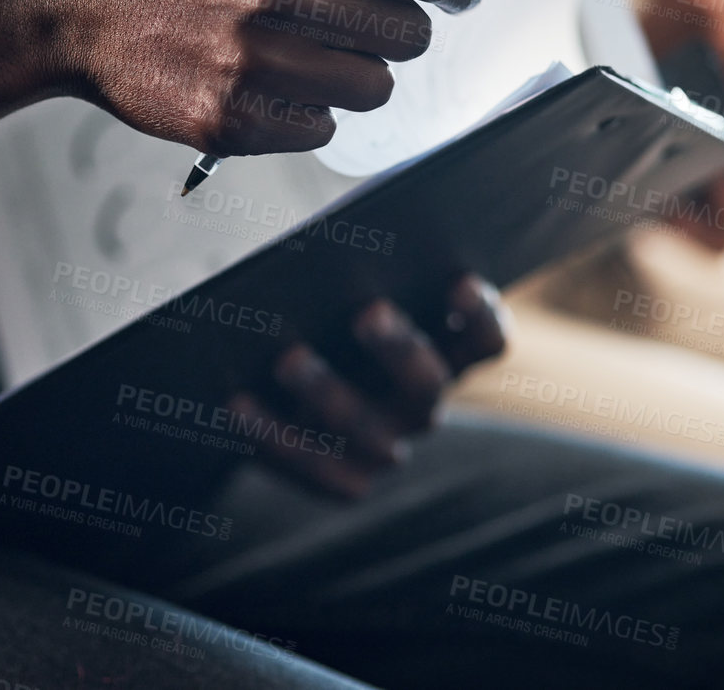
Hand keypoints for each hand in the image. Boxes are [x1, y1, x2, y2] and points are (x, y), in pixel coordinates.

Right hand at [0, 0, 480, 159]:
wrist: (66, 2)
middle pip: (403, 35)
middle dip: (399, 35)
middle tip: (370, 29)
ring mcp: (247, 58)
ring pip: (368, 90)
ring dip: (355, 79)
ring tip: (312, 57)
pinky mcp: (224, 117)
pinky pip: (317, 131)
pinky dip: (309, 115)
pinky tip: (273, 86)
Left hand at [229, 275, 507, 498]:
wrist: (284, 390)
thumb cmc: (325, 312)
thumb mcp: (347, 287)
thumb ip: (358, 267)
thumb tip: (338, 243)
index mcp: (444, 351)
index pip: (485, 339)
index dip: (480, 314)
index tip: (457, 281)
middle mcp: (422, 403)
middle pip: (426, 382)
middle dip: (399, 348)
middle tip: (368, 312)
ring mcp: (386, 446)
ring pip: (366, 428)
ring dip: (327, 392)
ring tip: (288, 357)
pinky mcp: (344, 480)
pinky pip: (312, 466)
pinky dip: (272, 434)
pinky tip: (238, 402)